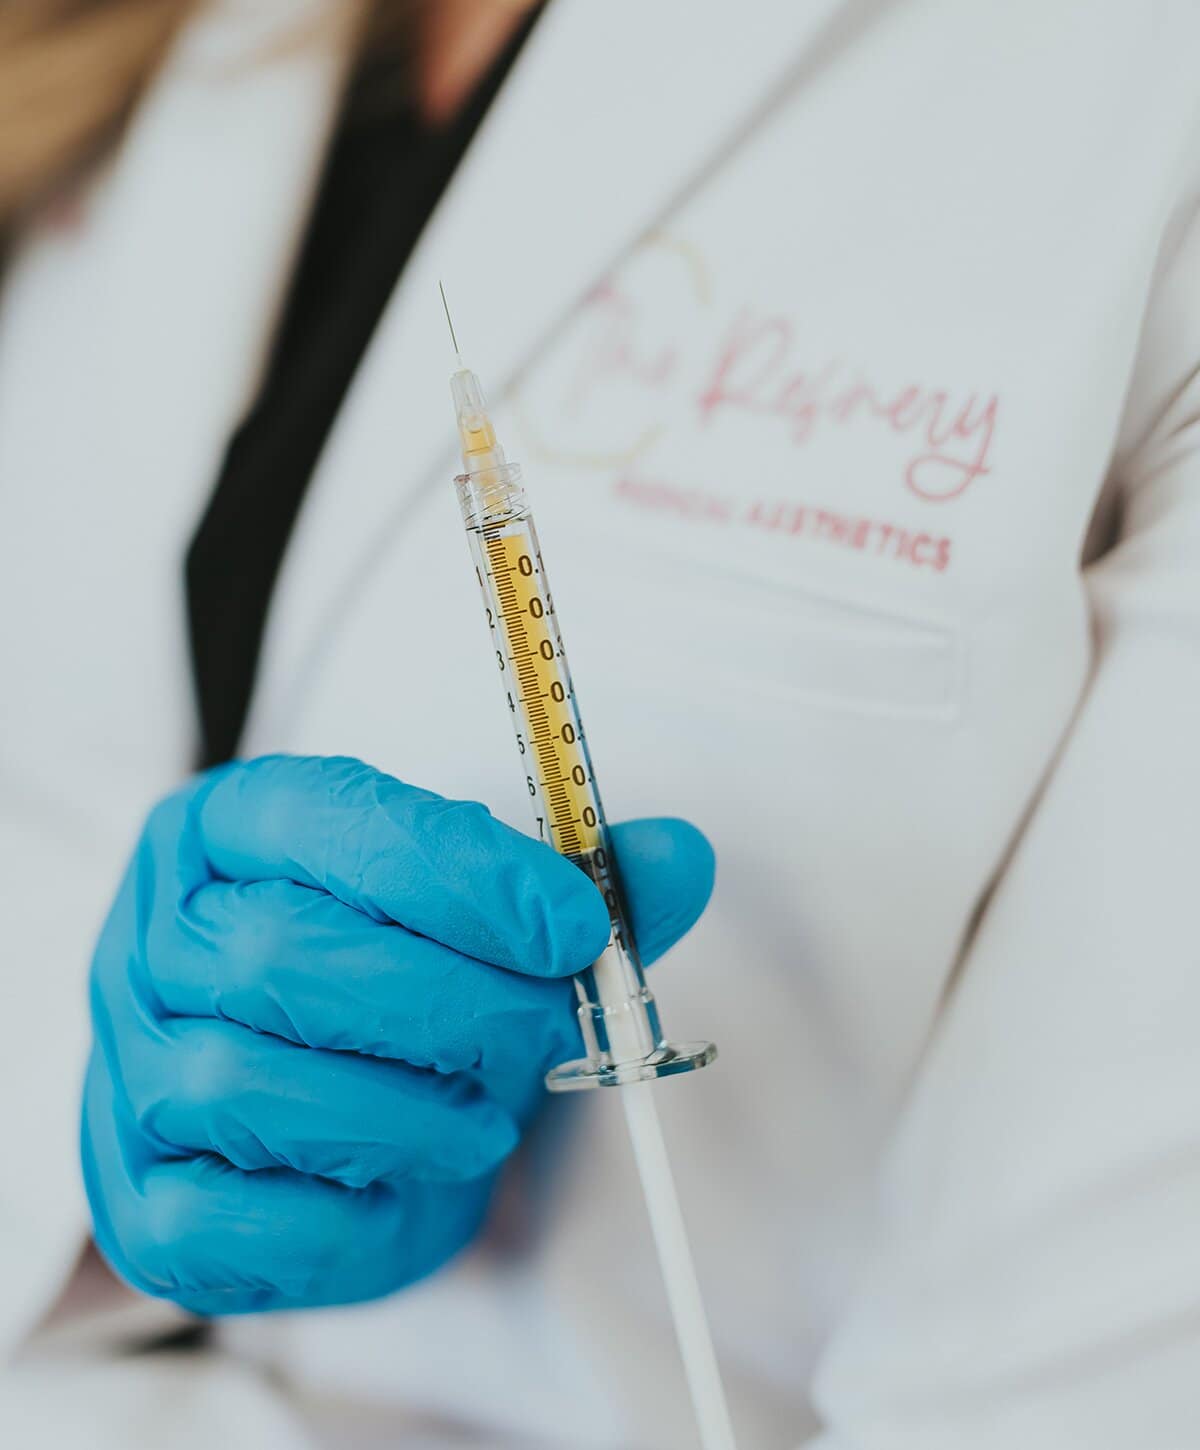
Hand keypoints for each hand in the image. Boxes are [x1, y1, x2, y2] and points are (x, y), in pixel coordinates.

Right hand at [81, 755, 712, 1314]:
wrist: (296, 1116)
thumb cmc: (389, 991)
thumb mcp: (476, 918)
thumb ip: (575, 888)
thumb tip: (682, 855)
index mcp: (230, 831)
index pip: (328, 817)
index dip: (461, 872)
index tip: (575, 927)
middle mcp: (154, 938)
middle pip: (284, 953)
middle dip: (453, 1003)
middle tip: (542, 1030)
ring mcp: (129, 1071)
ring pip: (248, 1085)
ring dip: (408, 1110)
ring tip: (482, 1113)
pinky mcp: (142, 1201)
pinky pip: (232, 1217)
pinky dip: (351, 1210)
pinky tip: (408, 1179)